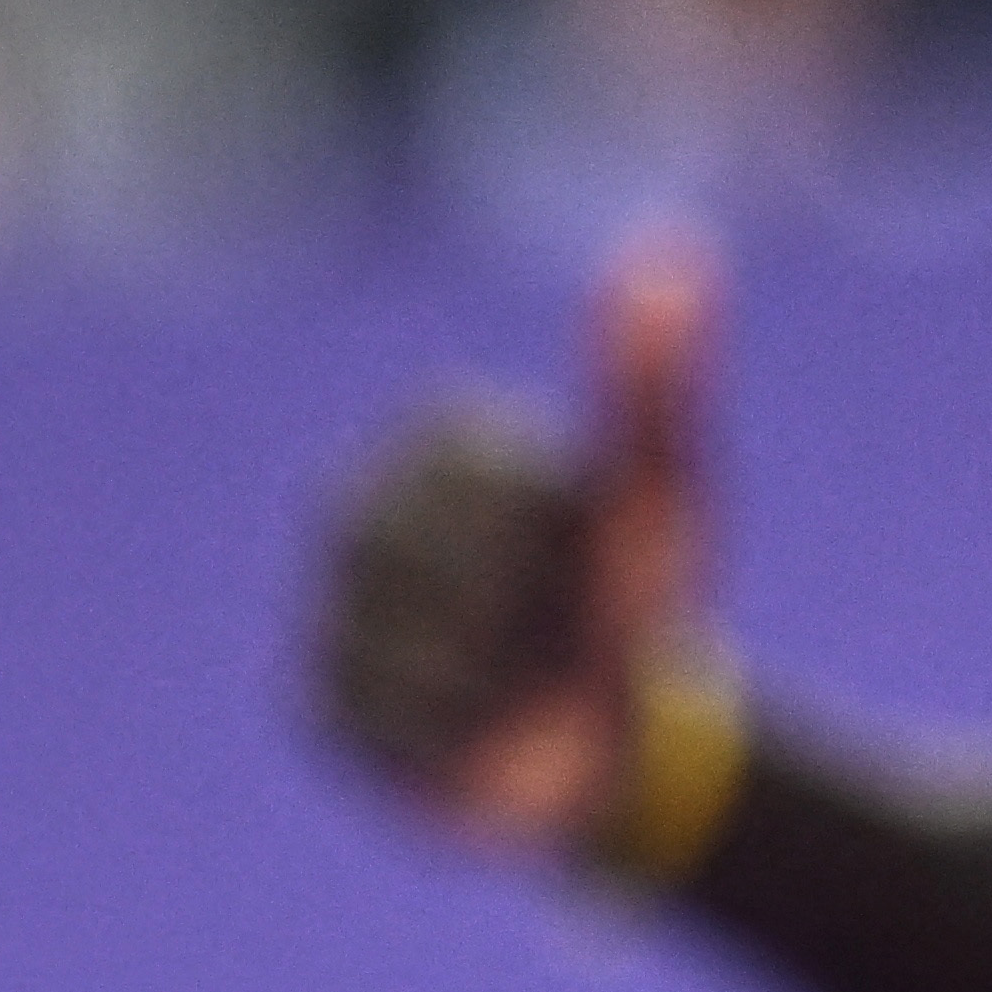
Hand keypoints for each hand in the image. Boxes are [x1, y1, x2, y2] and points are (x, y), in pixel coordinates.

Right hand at [306, 235, 717, 853]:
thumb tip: (673, 245)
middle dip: (552, 620)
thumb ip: (655, 381)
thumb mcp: (663, 488)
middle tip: (571, 630)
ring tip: (534, 678)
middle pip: (481, 581)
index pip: (520, 499)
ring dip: (521, 686)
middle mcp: (355, 504)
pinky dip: (477, 746)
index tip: (595, 556)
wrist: (603, 731)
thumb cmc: (632, 588)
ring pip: (446, 661)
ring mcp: (326, 600)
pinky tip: (489, 728)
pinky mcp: (318, 703)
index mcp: (438, 433)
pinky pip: (415, 733)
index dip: (582, 550)